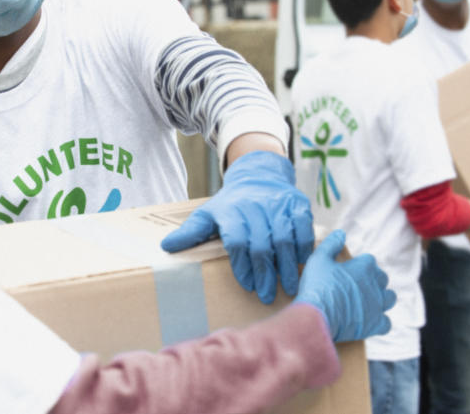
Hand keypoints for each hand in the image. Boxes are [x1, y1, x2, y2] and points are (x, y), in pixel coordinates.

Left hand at [160, 150, 313, 303]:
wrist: (258, 175)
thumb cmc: (230, 204)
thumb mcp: (208, 214)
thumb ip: (191, 232)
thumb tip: (166, 247)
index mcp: (231, 211)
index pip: (237, 240)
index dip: (242, 265)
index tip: (247, 285)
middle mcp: (255, 206)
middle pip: (262, 244)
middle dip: (266, 273)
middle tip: (267, 295)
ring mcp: (278, 204)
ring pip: (285, 238)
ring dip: (288, 266)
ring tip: (288, 287)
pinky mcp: (298, 204)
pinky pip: (304, 228)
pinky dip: (304, 247)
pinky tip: (302, 264)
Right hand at [294, 230, 395, 342]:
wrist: (317, 315)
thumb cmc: (317, 285)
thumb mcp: (318, 259)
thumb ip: (330, 244)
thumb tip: (341, 233)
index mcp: (363, 267)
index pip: (369, 260)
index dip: (359, 264)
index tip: (349, 270)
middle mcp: (375, 285)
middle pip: (382, 278)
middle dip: (373, 280)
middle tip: (356, 285)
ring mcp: (377, 305)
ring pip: (389, 298)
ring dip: (381, 297)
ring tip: (367, 301)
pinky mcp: (375, 324)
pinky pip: (387, 323)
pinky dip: (380, 321)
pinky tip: (369, 320)